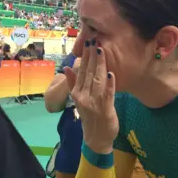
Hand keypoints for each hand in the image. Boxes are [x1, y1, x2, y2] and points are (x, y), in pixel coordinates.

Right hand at [64, 39, 117, 153]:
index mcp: (77, 93)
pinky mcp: (106, 109)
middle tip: (94, 39)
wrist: (95, 138)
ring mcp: (94, 102)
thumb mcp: (78, 99)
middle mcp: (83, 96)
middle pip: (88, 72)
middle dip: (91, 55)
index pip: (80, 71)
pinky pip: (108, 94)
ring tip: (101, 50)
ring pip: (97, 80)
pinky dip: (110, 84)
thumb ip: (72, 83)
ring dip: (100, 64)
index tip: (87, 43)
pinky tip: (111, 73)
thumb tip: (66, 68)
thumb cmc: (89, 117)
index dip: (84, 56)